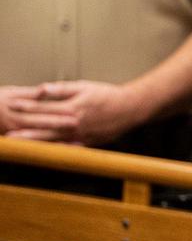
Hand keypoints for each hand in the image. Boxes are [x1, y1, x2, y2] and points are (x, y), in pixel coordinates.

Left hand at [6, 80, 138, 144]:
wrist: (131, 108)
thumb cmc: (108, 95)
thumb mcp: (85, 86)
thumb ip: (62, 89)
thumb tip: (42, 88)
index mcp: (72, 108)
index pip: (44, 108)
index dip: (26, 107)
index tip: (12, 106)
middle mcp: (74, 124)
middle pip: (44, 128)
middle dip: (24, 131)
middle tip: (7, 135)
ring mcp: (80, 136)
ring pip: (52, 141)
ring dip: (35, 143)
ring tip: (20, 145)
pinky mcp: (86, 143)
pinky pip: (67, 149)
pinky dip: (54, 152)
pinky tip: (44, 154)